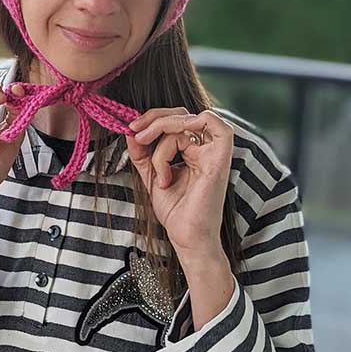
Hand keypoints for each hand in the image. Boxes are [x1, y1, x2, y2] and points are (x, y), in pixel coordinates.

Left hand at [125, 108, 233, 263]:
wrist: (187, 238)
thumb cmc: (175, 211)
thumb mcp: (151, 174)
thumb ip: (142, 152)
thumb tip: (130, 130)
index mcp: (192, 150)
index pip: (174, 119)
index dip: (152, 119)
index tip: (132, 130)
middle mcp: (205, 148)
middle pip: (181, 113)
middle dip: (154, 119)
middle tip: (137, 134)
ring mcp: (214, 152)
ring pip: (185, 124)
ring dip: (163, 144)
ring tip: (157, 170)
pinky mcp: (220, 158)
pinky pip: (213, 123)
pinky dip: (189, 126)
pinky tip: (176, 149)